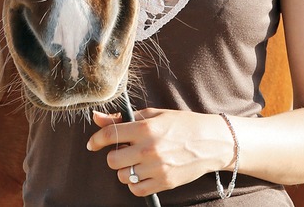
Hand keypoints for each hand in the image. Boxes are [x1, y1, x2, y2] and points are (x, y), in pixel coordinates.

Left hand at [87, 108, 235, 196]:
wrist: (211, 142)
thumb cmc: (181, 124)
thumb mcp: (153, 114)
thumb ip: (122, 118)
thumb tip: (96, 117)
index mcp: (146, 127)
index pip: (110, 134)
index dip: (96, 139)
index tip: (93, 144)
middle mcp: (149, 148)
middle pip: (112, 160)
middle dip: (115, 156)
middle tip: (125, 151)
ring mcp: (157, 168)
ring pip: (123, 176)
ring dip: (126, 170)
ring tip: (138, 162)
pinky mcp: (164, 182)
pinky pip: (136, 190)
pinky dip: (135, 184)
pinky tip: (143, 174)